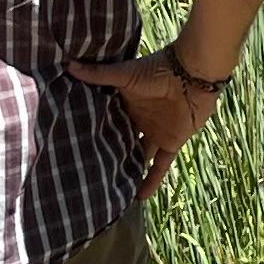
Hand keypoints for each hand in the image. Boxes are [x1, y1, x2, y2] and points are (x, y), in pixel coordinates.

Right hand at [68, 47, 225, 196]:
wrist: (194, 75)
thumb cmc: (158, 70)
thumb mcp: (124, 74)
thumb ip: (98, 74)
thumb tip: (68, 65)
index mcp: (126, 104)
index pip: (107, 122)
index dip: (93, 133)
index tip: (74, 148)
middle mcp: (139, 120)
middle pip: (121, 141)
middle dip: (109, 155)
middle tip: (87, 176)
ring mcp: (155, 132)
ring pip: (139, 156)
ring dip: (129, 170)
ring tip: (110, 191)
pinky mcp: (172, 142)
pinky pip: (161, 165)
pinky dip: (152, 181)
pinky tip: (140, 198)